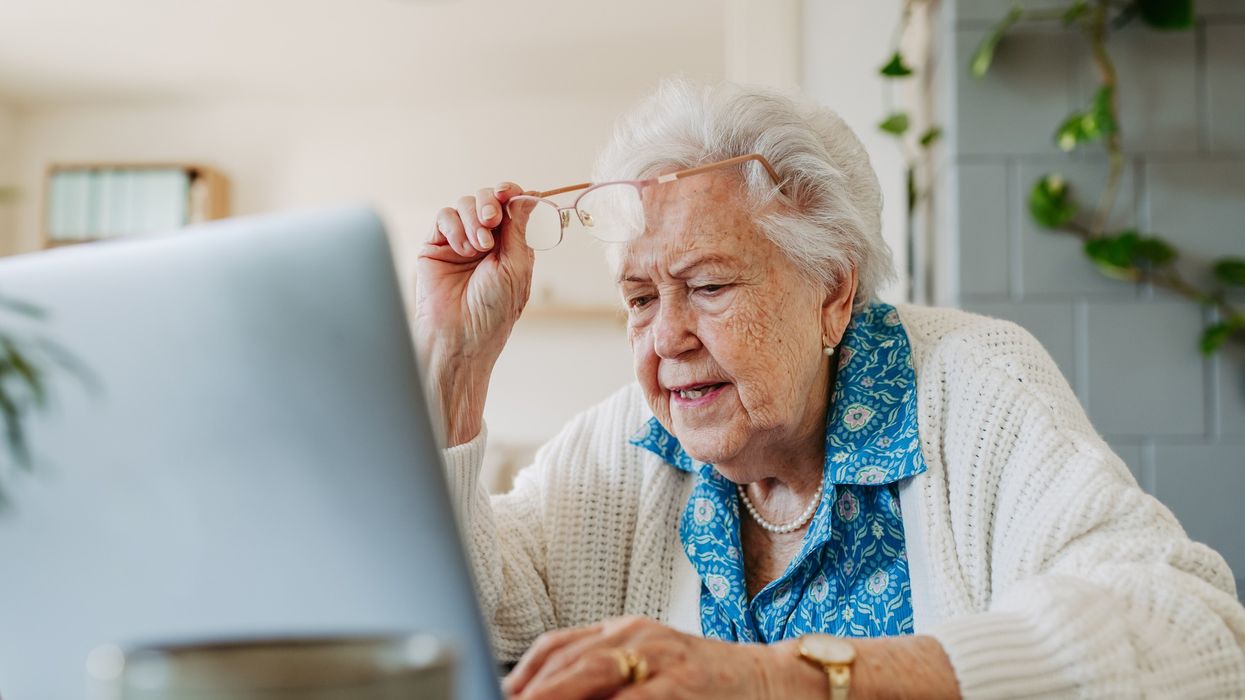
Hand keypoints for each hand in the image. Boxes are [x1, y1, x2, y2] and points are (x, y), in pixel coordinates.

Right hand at [414, 183, 535, 444]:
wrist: (458, 335)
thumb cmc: (492, 312)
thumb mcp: (516, 267)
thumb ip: (520, 228)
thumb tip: (529, 194)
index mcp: (511, 246)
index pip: (513, 206)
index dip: (512, 193)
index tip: (510, 192)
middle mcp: (486, 241)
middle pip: (488, 199)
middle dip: (492, 202)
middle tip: (492, 219)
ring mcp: (460, 242)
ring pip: (465, 204)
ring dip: (474, 218)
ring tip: (479, 246)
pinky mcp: (435, 245)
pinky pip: (444, 217)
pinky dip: (455, 227)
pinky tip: (462, 248)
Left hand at [503, 616, 780, 699]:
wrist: (770, 681)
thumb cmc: (702, 682)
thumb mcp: (649, 666)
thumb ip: (603, 677)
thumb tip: (542, 694)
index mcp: (624, 631)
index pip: (558, 645)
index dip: (523, 674)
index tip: (501, 694)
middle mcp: (638, 637)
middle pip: (567, 660)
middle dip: (530, 690)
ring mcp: (660, 659)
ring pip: (591, 676)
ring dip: (554, 696)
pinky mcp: (681, 686)